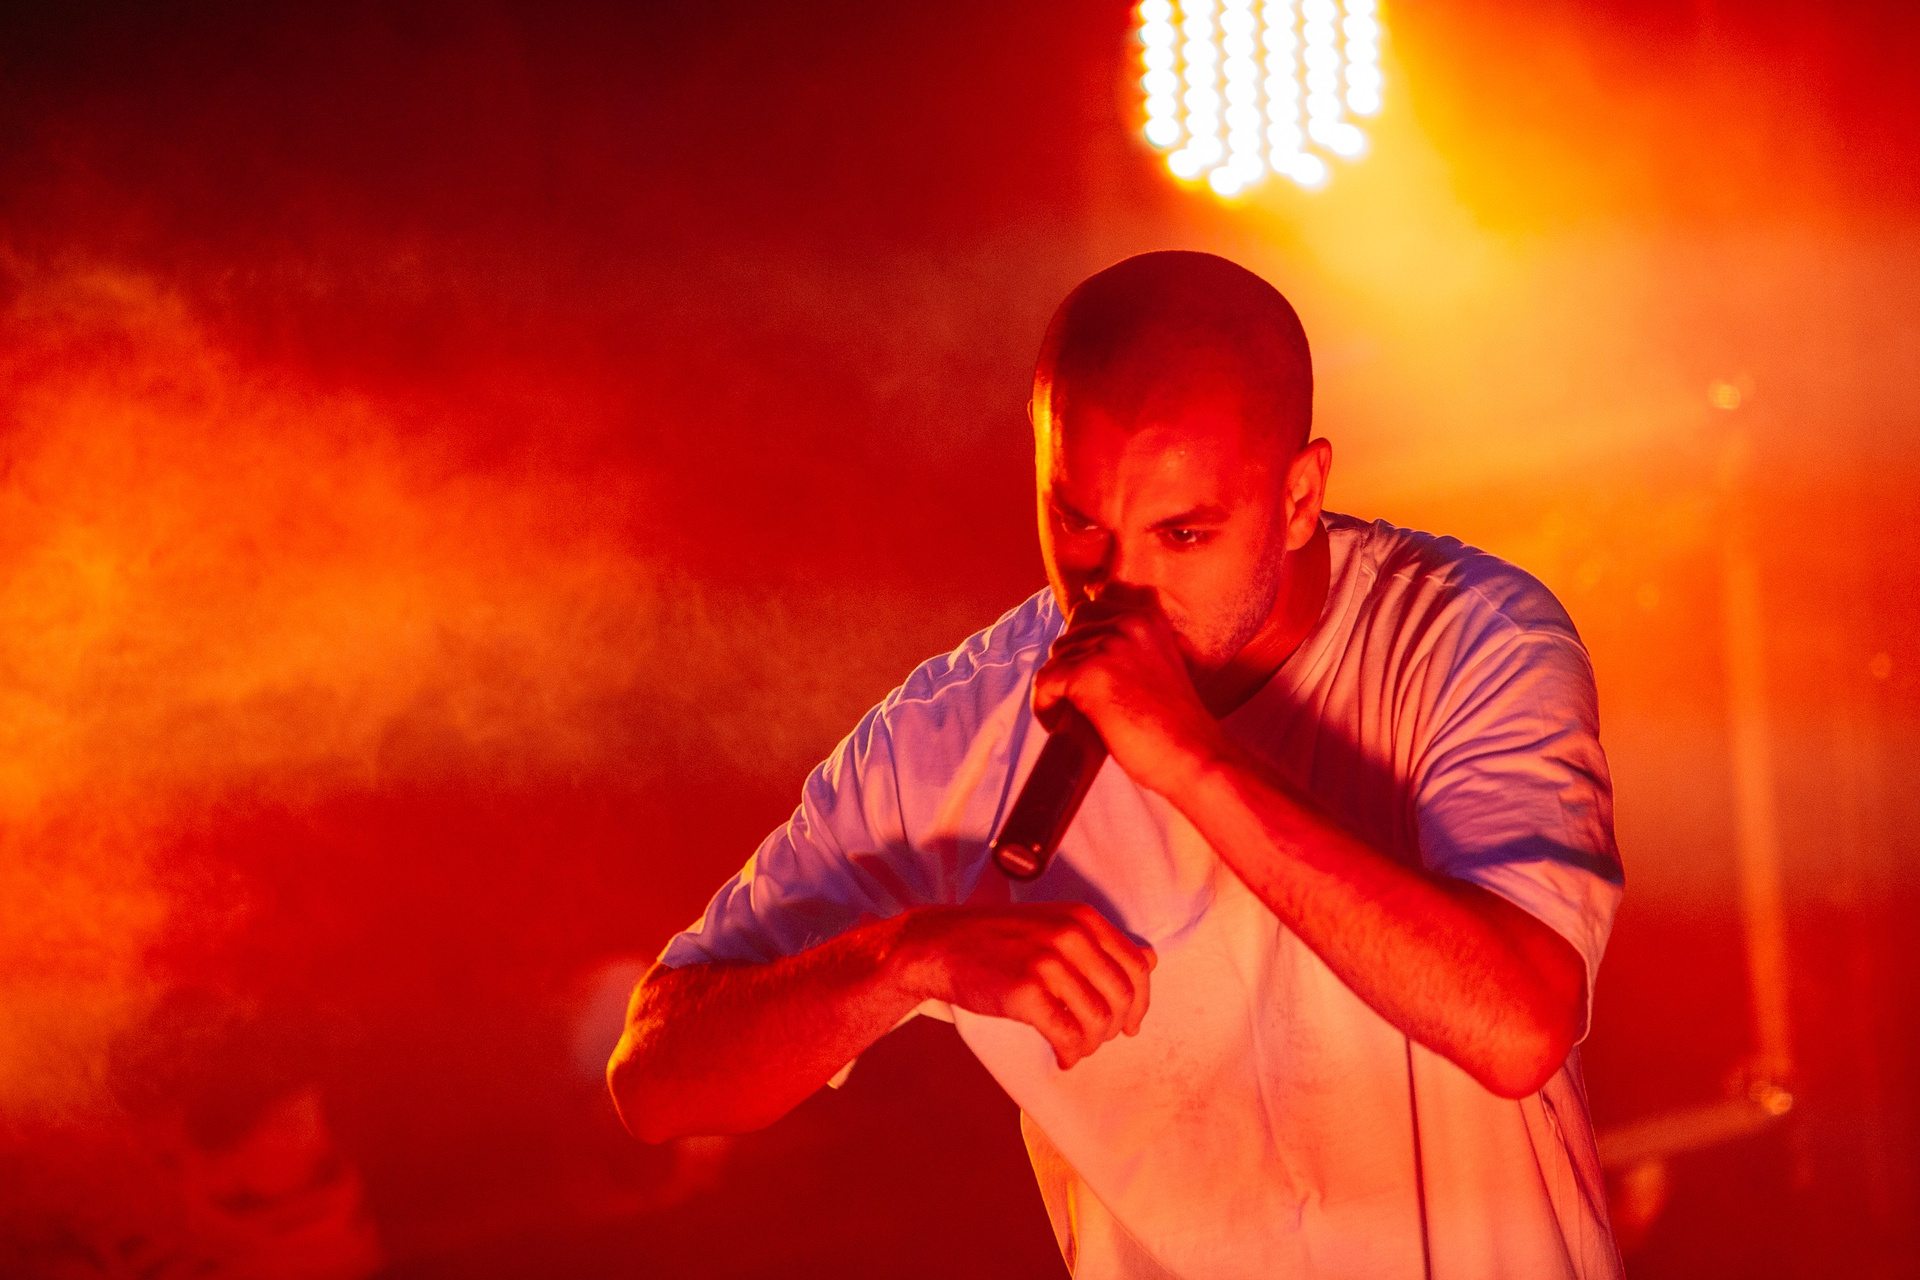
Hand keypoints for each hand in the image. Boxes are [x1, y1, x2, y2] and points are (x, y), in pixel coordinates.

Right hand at [892, 902, 1156, 1068]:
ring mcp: (1048, 963)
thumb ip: (1099, 941)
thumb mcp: (1054, 924)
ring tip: (1076, 1049)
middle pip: (1121, 996)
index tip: (1130, 1023)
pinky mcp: (1025, 992)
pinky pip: (1068, 1035)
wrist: (939, 945)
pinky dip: (1071, 1054)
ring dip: (1092, 1044)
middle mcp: (1071, 936)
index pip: (1136, 965)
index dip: (1140, 1002)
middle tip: (1096, 1039)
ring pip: (1098, 1020)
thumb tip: (1150, 961)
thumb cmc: (996, 939)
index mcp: (1083, 919)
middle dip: (1115, 1027)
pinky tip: (1061, 1057)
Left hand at [1031, 585, 1225, 798]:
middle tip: (1076, 699)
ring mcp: (1107, 647)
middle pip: (1069, 633)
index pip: (1091, 610)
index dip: (1081, 643)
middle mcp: (1128, 624)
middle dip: (1068, 665)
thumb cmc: (1178, 726)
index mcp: (1147, 619)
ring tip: (1070, 717)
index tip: (1082, 672)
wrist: (1195, 757)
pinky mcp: (1088, 674)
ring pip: (1055, 658)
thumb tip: (1087, 653)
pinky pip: (1044, 682)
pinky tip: (1057, 726)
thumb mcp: (1160, 668)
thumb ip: (1134, 651)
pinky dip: (1044, 706)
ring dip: (1056, 688)